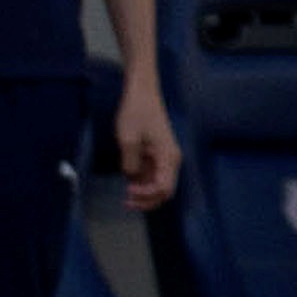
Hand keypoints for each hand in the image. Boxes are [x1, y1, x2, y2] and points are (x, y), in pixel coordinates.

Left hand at [113, 74, 180, 210]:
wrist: (141, 94)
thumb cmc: (136, 113)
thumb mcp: (128, 138)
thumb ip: (131, 162)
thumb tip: (132, 176)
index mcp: (168, 156)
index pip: (164, 188)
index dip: (147, 196)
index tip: (128, 191)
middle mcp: (170, 160)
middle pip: (165, 192)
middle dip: (147, 201)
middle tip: (126, 202)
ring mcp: (163, 159)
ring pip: (158, 187)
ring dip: (144, 195)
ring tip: (126, 196)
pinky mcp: (155, 156)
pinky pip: (152, 177)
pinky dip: (142, 185)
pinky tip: (129, 185)